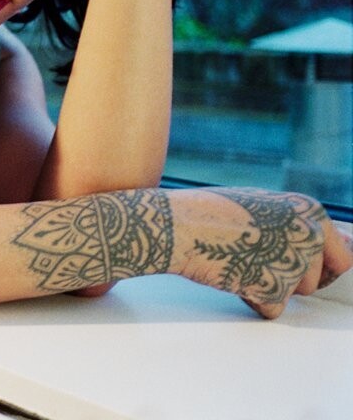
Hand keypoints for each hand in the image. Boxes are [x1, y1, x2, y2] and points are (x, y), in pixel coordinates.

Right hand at [171, 188, 352, 318]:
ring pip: (294, 294)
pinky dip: (251, 299)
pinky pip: (272, 309)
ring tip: (239, 262)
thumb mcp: (263, 204)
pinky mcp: (273, 289)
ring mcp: (293, 262)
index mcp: (309, 211)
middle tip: (256, 261)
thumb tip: (343, 242)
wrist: (178, 226)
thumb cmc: (211, 212)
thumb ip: (299, 223)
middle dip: (290, 279)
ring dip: (269, 287)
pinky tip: (231, 274)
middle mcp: (308, 235)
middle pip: (316, 280)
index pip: (342, 255)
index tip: (299, 267)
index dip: (320, 267)